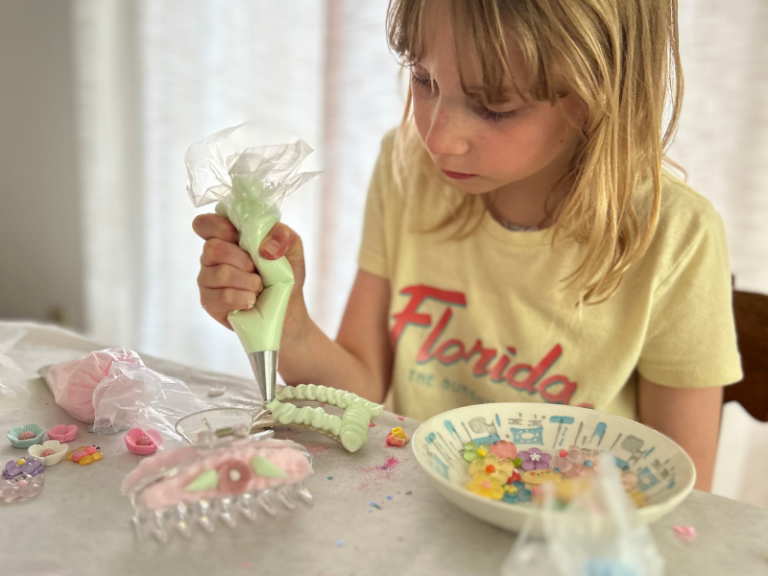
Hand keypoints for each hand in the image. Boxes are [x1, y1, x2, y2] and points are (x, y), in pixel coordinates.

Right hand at [193, 214, 308, 339]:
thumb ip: (284, 236)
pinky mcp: (210, 302)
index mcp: (226, 237)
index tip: (237, 236)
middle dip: (243, 260)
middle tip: (257, 269)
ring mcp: (207, 280)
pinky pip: (223, 297)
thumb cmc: (284, 274)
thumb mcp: (292, 249)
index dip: (218, 227)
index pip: (205, 224)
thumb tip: (267, 246)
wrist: (287, 307)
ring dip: (248, 281)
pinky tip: (252, 300)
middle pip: (213, 248)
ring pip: (220, 274)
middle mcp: (211, 256)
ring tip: (259, 287)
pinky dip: (244, 298)